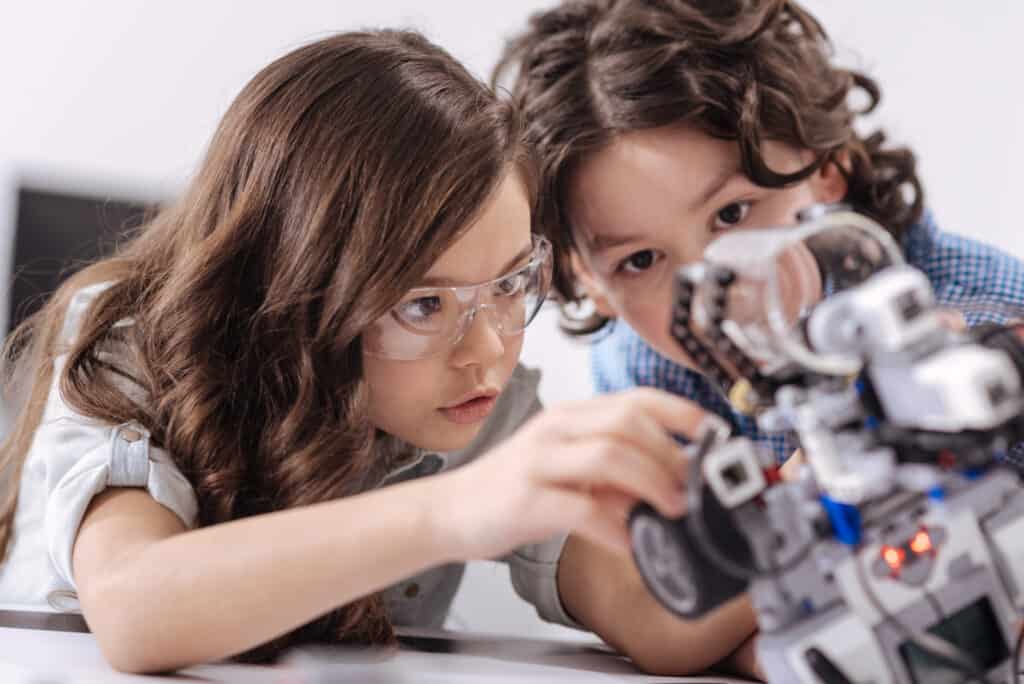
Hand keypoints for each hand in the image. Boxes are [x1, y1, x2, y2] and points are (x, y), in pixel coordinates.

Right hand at [438, 388, 708, 560]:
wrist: (449, 512)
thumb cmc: (511, 491)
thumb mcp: (568, 471)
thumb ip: (614, 474)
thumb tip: (671, 488)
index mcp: (571, 415)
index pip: (637, 398)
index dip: (682, 413)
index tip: (715, 435)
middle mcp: (556, 428)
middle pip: (629, 422)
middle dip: (672, 454)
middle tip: (694, 488)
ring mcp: (539, 460)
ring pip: (610, 454)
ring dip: (652, 483)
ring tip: (672, 512)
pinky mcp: (526, 498)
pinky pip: (582, 508)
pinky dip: (615, 527)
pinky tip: (631, 543)